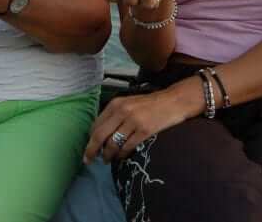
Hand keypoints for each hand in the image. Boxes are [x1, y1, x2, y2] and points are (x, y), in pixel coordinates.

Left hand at [82, 80, 198, 163]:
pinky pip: (127, 147)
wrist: (173, 101)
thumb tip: (99, 135)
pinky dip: (121, 155)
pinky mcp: (144, 131)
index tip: (88, 149)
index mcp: (115, 104)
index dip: (90, 140)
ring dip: (107, 155)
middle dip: (92, 150)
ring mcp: (133, 121)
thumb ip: (114, 115)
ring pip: (112, 143)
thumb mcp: (129, 104)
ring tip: (107, 160)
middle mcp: (122, 111)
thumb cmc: (150, 104)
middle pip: (99, 135)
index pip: (96, 125)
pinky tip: (121, 157)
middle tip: (88, 160)